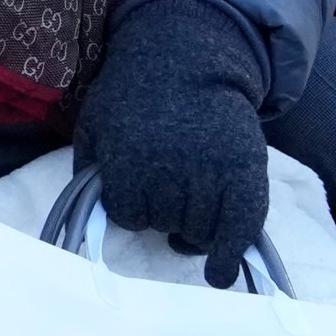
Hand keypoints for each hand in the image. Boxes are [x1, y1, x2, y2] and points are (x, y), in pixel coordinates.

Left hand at [74, 0, 271, 287]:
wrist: (189, 60)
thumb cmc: (132, 96)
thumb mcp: (94, 126)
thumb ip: (88, 172)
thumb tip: (87, 222)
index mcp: (129, 159)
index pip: (128, 215)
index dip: (130, 205)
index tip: (134, 189)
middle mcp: (172, 170)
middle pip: (164, 223)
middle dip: (161, 211)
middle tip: (166, 186)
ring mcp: (214, 172)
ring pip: (199, 231)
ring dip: (192, 227)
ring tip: (188, 204)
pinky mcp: (248, 174)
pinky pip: (240, 230)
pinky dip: (229, 255)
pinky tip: (219, 275)